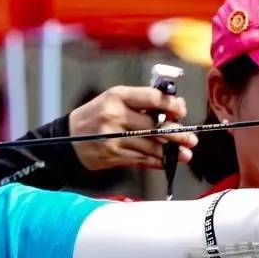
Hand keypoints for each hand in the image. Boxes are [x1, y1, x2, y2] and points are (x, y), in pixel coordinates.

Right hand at [68, 86, 197, 171]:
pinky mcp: (113, 155)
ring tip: (186, 154)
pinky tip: (168, 161)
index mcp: (117, 96)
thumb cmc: (96, 116)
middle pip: (154, 126)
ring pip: (151, 146)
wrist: (66, 139)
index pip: (152, 97)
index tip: (181, 110)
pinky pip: (141, 159)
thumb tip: (172, 111)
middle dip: (177, 134)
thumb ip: (140, 103)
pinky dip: (157, 161)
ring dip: (171, 152)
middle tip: (192, 139)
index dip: (172, 104)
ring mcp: (113, 138)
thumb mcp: (113, 99)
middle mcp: (115, 116)